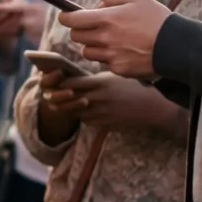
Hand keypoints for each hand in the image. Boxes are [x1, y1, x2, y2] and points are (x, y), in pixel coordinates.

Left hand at [42, 70, 180, 134]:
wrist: (152, 107)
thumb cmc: (133, 86)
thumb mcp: (113, 76)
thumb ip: (92, 78)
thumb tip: (71, 77)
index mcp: (98, 84)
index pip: (68, 83)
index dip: (57, 82)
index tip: (52, 79)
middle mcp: (96, 99)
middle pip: (65, 100)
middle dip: (56, 97)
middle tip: (49, 93)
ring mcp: (99, 114)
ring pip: (73, 112)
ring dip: (67, 107)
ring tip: (62, 101)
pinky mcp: (103, 125)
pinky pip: (85, 121)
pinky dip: (81, 115)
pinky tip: (83, 109)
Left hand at [61, 0, 170, 80]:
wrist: (176, 47)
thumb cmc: (157, 19)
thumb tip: (96, 6)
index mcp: (107, 19)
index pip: (72, 19)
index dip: (66, 17)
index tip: (66, 16)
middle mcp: (105, 39)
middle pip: (76, 37)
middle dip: (81, 30)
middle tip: (93, 27)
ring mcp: (111, 56)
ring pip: (87, 52)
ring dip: (93, 45)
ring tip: (111, 40)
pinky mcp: (119, 69)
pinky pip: (104, 63)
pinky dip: (109, 57)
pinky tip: (125, 51)